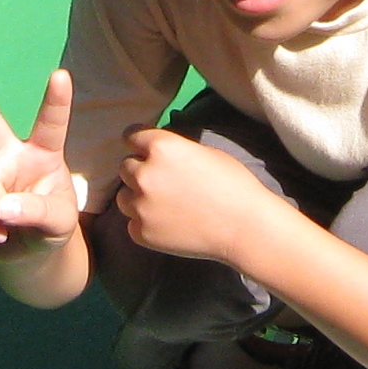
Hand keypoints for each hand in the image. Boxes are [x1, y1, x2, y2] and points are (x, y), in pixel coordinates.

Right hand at [0, 71, 79, 254]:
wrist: (25, 251)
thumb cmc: (49, 226)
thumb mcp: (59, 222)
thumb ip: (37, 211)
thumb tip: (1, 207)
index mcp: (43, 152)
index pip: (51, 123)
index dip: (56, 100)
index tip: (61, 75)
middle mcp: (8, 152)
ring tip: (7, 226)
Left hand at [114, 125, 281, 265]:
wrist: (243, 227)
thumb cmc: (233, 184)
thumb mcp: (203, 152)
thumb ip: (173, 150)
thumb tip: (156, 153)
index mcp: (161, 147)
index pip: (131, 136)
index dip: (139, 143)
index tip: (143, 150)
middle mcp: (144, 174)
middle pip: (125, 167)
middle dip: (140, 171)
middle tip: (162, 182)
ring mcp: (140, 206)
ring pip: (124, 196)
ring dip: (137, 197)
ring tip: (163, 205)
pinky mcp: (140, 232)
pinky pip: (133, 223)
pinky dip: (146, 223)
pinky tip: (168, 224)